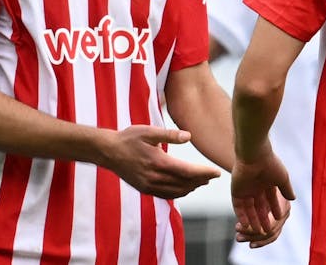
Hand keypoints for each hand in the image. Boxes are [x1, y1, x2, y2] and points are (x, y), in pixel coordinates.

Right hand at [98, 125, 222, 198]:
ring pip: (177, 191)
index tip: (218, 172)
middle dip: (202, 180)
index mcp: (158, 163)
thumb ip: (170, 134)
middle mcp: (154, 178)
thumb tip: (189, 136)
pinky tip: (185, 187)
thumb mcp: (149, 131)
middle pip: (185, 183)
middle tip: (213, 176)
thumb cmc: (129, 138)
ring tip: (203, 181)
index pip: (188, 172)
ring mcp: (148, 186)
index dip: (205, 173)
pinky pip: (166, 195)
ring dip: (192, 187)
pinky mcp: (144, 189)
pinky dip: (179, 192)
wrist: (107, 151)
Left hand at [230, 153, 293, 247]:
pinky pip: (239, 207)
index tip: (278, 218)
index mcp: (267, 183)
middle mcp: (256, 187)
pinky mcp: (236, 192)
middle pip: (260, 206)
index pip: (271, 199)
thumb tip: (293, 199)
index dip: (274, 209)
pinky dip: (242, 216)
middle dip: (264, 218)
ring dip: (253, 219)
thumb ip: (286, 189)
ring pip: (249, 209)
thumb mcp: (282, 179)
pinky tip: (247, 225)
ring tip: (258, 231)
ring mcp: (245, 190)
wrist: (254, 156)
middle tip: (268, 230)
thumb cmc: (271, 164)